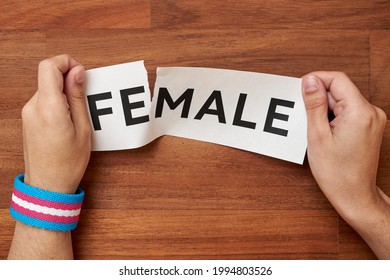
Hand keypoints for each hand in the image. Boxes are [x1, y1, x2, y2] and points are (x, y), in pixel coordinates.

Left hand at [22, 54, 90, 193]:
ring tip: (78, 113)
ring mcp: (28, 113)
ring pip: (47, 88)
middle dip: (69, 79)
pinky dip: (57, 101)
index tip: (81, 72)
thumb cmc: (68, 162)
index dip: (66, 62)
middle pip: (48, 76)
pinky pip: (44, 100)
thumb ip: (78, 97)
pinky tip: (68, 119)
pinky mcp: (28, 119)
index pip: (49, 67)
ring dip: (64, 92)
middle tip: (86, 98)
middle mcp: (33, 107)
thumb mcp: (82, 129)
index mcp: (49, 108)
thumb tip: (77, 72)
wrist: (48, 185)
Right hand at [301, 71, 389, 258]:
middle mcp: (371, 112)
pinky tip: (325, 132)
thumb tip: (310, 80)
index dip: (316, 80)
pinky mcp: (370, 126)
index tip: (300, 89)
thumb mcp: (317, 135)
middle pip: (340, 90)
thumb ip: (314, 104)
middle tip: (304, 117)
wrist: (354, 194)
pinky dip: (333, 117)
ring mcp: (373, 120)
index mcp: (360, 112)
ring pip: (342, 101)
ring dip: (325, 109)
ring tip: (315, 130)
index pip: (337, 79)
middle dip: (319, 99)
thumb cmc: (336, 172)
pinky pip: (348, 111)